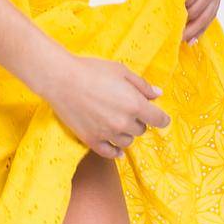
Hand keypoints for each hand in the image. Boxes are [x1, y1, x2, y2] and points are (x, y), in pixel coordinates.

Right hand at [41, 54, 170, 158]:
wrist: (61, 79)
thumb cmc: (92, 70)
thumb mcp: (121, 71)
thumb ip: (142, 85)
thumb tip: (158, 95)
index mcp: (135, 105)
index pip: (159, 120)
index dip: (162, 118)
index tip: (161, 118)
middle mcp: (124, 123)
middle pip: (141, 130)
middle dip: (138, 120)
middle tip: (127, 109)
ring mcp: (107, 134)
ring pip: (127, 141)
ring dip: (126, 133)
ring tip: (116, 121)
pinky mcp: (92, 140)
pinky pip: (110, 153)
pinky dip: (115, 151)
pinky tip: (117, 150)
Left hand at [158, 0, 223, 42]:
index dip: (172, 8)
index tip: (156, 17)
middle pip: (197, 11)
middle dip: (180, 22)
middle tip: (161, 33)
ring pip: (207, 16)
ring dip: (191, 30)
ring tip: (175, 41)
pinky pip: (212, 13)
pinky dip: (201, 26)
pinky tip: (191, 38)